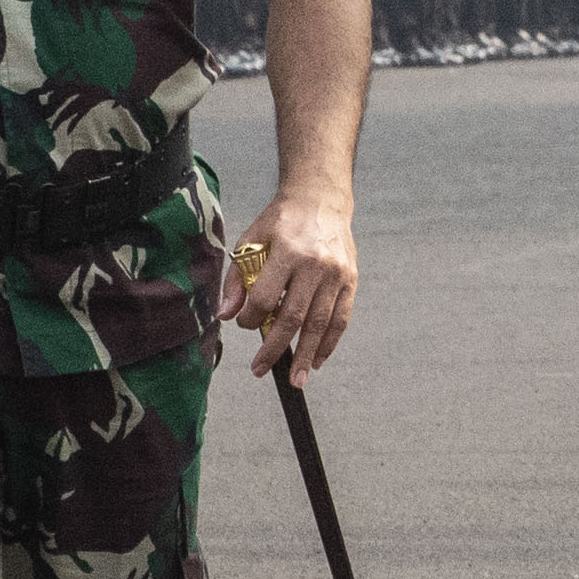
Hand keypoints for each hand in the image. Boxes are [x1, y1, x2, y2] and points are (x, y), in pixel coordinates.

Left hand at [229, 185, 358, 377]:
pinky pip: (341, 318)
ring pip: (321, 323)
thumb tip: (227, 315)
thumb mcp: (252, 239)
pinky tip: (318, 360)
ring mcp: (337, 274)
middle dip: (275, 348)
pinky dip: (330, 343)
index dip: (251, 319)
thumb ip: (238, 278)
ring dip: (307, 355)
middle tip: (260, 369)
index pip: (266, 297)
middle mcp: (316, 265)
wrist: (321, 199)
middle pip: (294, 316)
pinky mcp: (351, 280)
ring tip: (296, 380)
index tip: (244, 325)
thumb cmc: (281, 221)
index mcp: (288, 252)